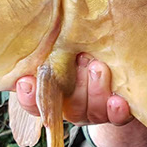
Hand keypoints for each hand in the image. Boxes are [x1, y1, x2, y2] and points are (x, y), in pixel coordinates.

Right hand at [13, 53, 146, 146]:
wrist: (120, 67)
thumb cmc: (84, 52)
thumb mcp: (67, 48)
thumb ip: (54, 47)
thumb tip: (41, 28)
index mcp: (54, 95)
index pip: (34, 103)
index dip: (28, 96)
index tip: (26, 81)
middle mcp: (73, 108)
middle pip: (67, 106)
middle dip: (72, 84)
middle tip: (80, 58)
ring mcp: (96, 112)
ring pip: (92, 110)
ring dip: (95, 89)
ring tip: (99, 67)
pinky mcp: (118, 114)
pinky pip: (116, 118)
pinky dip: (117, 110)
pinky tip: (118, 100)